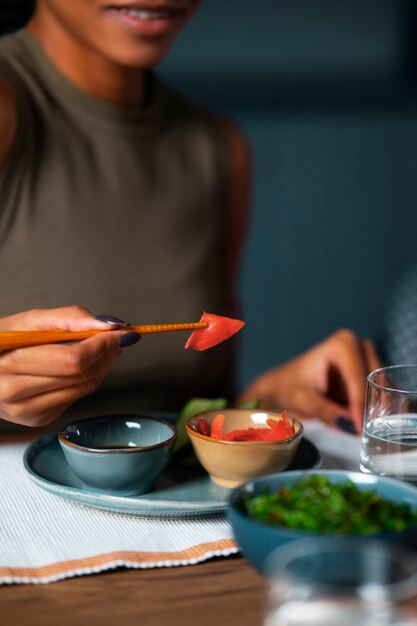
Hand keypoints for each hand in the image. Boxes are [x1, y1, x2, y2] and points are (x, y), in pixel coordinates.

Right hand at [0, 306, 138, 426]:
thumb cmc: (6, 341)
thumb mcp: (28, 321)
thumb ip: (68, 318)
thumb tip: (108, 324)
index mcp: (8, 362)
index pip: (71, 359)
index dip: (102, 345)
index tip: (120, 331)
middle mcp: (13, 392)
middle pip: (81, 375)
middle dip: (107, 353)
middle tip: (118, 337)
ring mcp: (25, 411)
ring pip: (84, 388)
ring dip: (102, 365)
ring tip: (104, 347)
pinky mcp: (36, 420)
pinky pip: (75, 397)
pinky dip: (86, 379)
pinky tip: (83, 366)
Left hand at [237, 329, 380, 432]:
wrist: (283, 386)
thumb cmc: (290, 387)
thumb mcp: (304, 400)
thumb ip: (326, 411)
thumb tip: (350, 425)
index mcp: (342, 344)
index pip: (357, 377)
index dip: (359, 402)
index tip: (358, 426)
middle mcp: (358, 346)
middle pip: (376, 379)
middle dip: (372, 405)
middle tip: (366, 429)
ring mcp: (365, 359)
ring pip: (382, 385)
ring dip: (377, 407)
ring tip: (366, 428)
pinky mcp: (367, 374)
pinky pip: (380, 391)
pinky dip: (376, 407)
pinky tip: (367, 423)